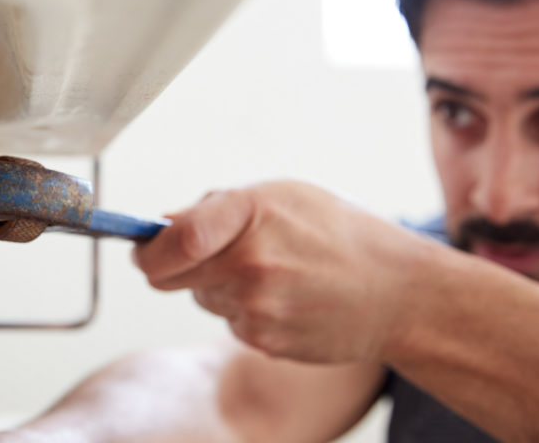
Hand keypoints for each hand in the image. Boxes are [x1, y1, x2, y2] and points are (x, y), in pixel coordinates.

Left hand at [133, 181, 439, 363]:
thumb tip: (163, 224)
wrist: (398, 293)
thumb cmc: (341, 236)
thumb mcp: (282, 196)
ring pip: (200, 299)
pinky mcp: (263, 341)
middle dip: (172, 266)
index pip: (174, 237)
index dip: (146, 246)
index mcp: (252, 214)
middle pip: (168, 276)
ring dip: (217, 286)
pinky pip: (229, 323)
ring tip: (270, 272)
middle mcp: (250, 263)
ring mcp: (256, 308)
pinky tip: (284, 298)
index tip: (140, 246)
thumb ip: (217, 208)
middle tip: (200, 254)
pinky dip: (244, 311)